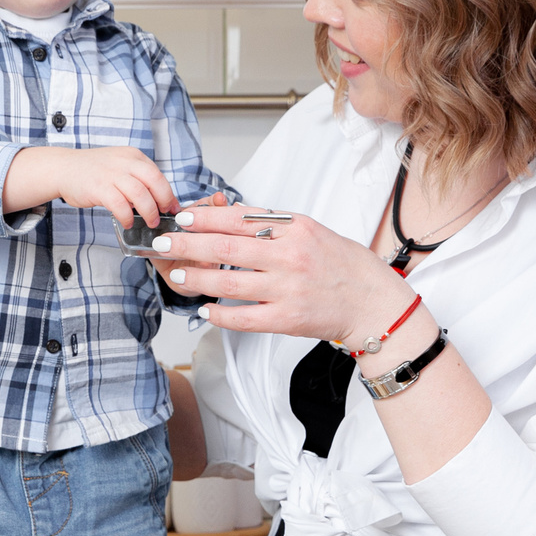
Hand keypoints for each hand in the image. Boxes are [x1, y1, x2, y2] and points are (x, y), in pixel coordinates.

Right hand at [6, 145, 179, 229]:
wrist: (63, 168)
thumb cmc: (93, 171)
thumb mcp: (119, 166)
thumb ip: (137, 178)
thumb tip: (158, 198)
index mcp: (133, 156)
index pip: (158, 174)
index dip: (169, 193)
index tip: (173, 207)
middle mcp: (124, 162)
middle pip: (154, 182)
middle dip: (163, 202)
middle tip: (164, 216)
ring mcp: (111, 174)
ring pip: (140, 194)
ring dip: (148, 212)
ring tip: (149, 223)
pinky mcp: (99, 187)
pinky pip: (120, 205)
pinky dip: (127, 217)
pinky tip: (127, 223)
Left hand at [153, 205, 418, 347]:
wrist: (373, 303)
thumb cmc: (343, 266)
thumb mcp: (310, 231)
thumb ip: (271, 224)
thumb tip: (228, 214)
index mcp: (294, 229)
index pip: (240, 219)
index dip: (205, 219)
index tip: (181, 218)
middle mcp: (290, 256)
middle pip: (227, 249)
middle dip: (188, 245)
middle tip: (162, 244)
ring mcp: (288, 289)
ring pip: (229, 283)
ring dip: (196, 279)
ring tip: (175, 274)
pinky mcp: (288, 320)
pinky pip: (244, 318)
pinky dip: (220, 314)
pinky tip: (204, 310)